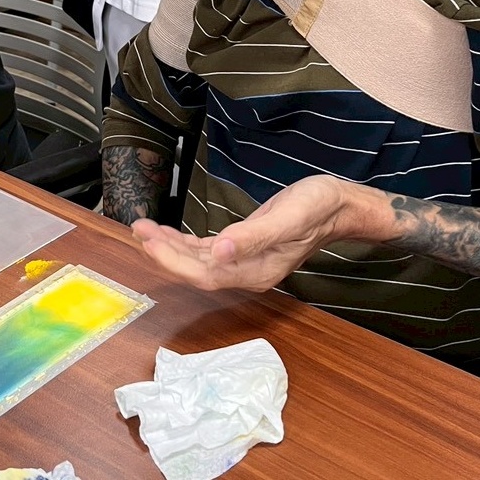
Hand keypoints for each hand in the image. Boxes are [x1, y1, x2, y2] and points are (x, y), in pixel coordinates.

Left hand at [131, 175, 372, 291]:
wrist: (340, 205)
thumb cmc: (317, 207)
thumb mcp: (287, 217)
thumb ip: (253, 237)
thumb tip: (219, 251)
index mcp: (257, 270)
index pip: (206, 274)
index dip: (174, 261)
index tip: (150, 241)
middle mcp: (248, 272)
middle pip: (197, 270)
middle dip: (165, 253)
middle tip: (139, 230)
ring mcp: (246, 261)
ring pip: (198, 260)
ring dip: (170, 246)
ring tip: (144, 227)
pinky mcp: (244, 247)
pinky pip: (207, 251)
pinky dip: (185, 242)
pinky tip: (168, 232)